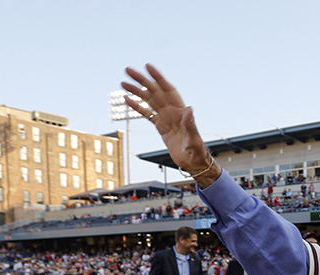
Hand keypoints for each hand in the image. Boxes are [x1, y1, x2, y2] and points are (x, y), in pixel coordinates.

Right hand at [122, 65, 215, 182]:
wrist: (193, 163)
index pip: (167, 90)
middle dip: (142, 80)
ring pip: (149, 101)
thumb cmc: (196, 152)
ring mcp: (166, 118)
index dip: (158, 78)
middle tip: (128, 70)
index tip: (148, 66)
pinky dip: (137, 107)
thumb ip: (190, 125)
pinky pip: (147, 114)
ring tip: (123, 83)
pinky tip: (127, 100)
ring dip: (137, 91)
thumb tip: (189, 109)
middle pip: (155, 92)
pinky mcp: (161, 127)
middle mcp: (172, 112)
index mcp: (180, 112)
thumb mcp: (194, 140)